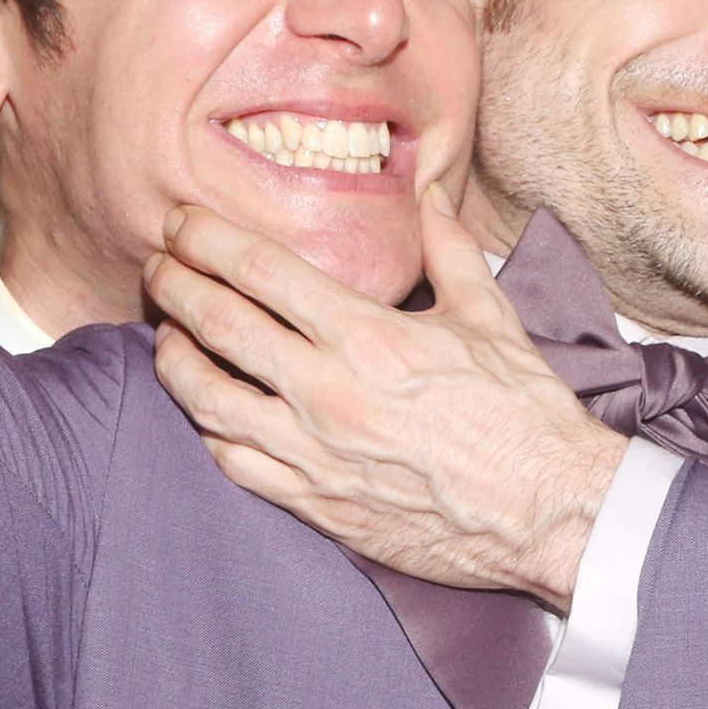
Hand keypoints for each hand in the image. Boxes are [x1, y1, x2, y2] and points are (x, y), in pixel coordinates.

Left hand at [145, 190, 627, 608]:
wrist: (549, 512)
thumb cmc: (524, 414)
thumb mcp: (489, 316)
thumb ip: (448, 249)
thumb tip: (429, 196)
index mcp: (367, 336)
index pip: (259, 271)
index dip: (206, 240)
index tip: (180, 223)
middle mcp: (327, 392)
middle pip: (218, 326)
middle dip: (175, 288)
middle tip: (158, 268)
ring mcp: (315, 453)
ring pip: (208, 401)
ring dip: (176, 360)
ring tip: (169, 336)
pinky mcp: (317, 504)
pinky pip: (235, 464)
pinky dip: (210, 432)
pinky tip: (208, 414)